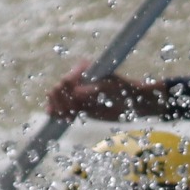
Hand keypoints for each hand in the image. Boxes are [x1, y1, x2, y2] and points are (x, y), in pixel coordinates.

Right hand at [44, 59, 165, 120]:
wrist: (133, 103)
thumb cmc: (122, 91)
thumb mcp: (105, 90)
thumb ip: (88, 92)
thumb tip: (72, 95)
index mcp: (82, 70)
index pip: (64, 82)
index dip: (65, 96)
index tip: (73, 107)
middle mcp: (76, 80)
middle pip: (56, 91)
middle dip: (59, 103)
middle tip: (70, 114)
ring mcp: (76, 93)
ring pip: (56, 101)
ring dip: (59, 109)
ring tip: (69, 118)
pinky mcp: (78, 106)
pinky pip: (62, 110)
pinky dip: (61, 114)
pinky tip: (66, 119)